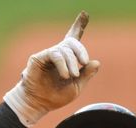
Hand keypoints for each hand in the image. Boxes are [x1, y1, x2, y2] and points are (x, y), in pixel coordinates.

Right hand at [4, 11, 100, 126]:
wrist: (40, 104)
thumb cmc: (56, 96)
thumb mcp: (76, 87)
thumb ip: (86, 75)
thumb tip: (96, 62)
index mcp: (67, 59)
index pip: (73, 38)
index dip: (79, 25)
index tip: (85, 14)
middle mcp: (57, 54)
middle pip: (71, 43)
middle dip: (80, 50)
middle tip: (84, 63)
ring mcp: (48, 55)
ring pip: (64, 50)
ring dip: (71, 62)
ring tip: (72, 76)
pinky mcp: (39, 58)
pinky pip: (54, 54)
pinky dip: (62, 64)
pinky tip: (65, 74)